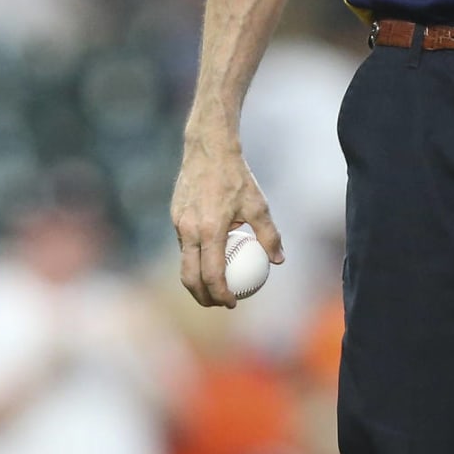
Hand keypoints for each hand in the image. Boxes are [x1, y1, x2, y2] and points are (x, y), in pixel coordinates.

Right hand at [170, 133, 283, 307]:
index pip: (212, 275)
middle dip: (202, 297)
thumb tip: (278, 260)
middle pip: (190, 277)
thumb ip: (269, 235)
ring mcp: (179, 224)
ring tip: (214, 287)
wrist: (209, 150)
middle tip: (219, 304)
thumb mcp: (258, 205)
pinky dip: (194, 258)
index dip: (221, 295)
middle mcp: (190, 230)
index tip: (233, 303)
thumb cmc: (237, 177)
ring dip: (196, 280)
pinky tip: (210, 257)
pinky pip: (183, 245)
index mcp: (210, 231)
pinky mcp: (175, 216)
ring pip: (184, 262)